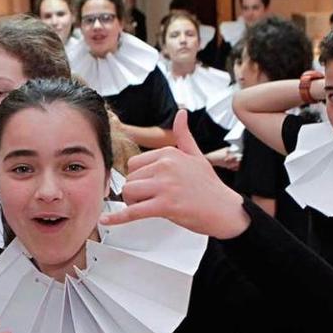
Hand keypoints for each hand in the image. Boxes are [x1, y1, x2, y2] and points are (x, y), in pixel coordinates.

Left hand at [99, 110, 250, 238]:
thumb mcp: (196, 155)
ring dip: (131, 203)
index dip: (136, 177)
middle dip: (133, 192)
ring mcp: (166, 186)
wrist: (226, 210)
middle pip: (129, 178)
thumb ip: (183, 135)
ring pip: (129, 192)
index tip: (145, 186)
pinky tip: (106, 219)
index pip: (134, 164)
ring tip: (147, 207)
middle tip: (148, 200)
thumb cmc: (209, 186)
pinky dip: (118, 217)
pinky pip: (134, 211)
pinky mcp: (166, 206)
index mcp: (169, 153)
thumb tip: (181, 113)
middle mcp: (166, 166)